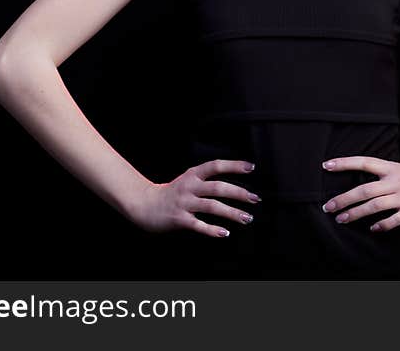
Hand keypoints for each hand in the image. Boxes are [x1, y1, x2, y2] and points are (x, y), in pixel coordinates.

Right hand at [133, 160, 260, 236]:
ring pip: (212, 207)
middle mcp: (189, 186)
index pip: (216, 166)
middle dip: (239, 193)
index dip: (234, 166)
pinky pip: (199, 225)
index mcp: (192, 175)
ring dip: (232, 213)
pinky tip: (224, 233)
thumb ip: (206, 180)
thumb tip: (233, 185)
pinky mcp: (179, 219)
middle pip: (218, 188)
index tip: (251, 167)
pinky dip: (212, 230)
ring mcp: (184, 203)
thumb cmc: (172, 193)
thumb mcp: (188, 179)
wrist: (143, 204)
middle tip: (255, 199)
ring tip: (247, 218)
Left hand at [320, 157, 399, 231]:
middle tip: (328, 206)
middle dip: (344, 198)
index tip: (326, 165)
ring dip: (356, 213)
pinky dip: (382, 225)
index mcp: (392, 168)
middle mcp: (395, 181)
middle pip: (364, 189)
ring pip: (375, 206)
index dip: (344, 163)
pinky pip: (394, 219)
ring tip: (342, 219)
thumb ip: (385, 175)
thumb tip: (365, 183)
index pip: (364, 162)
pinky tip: (373, 229)